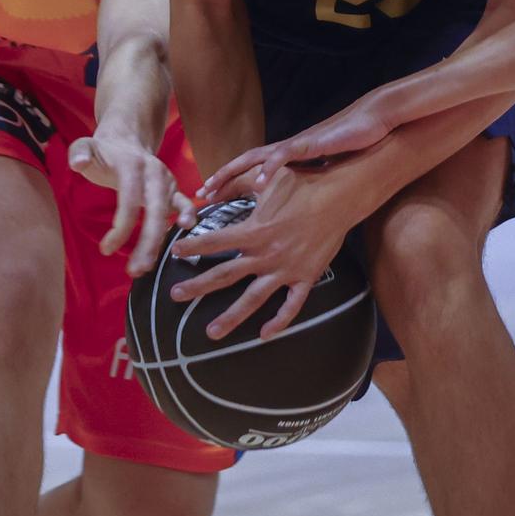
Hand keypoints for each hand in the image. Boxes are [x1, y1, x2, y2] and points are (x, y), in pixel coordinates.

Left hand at [66, 132, 194, 275]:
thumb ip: (78, 153)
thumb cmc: (103, 153)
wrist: (126, 141)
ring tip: (145, 267)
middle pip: (156, 209)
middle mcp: (154, 172)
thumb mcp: (85, 147)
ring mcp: (166, 180)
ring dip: (159, 241)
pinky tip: (184, 231)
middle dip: (148, 242)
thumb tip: (78, 164)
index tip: (106, 250)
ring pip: (167, 213)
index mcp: (133, 164)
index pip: (130, 198)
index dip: (121, 226)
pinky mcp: (172, 189)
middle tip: (134, 271)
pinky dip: (187, 216)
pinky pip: (183, 203)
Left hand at [169, 158, 371, 341]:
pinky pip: (291, 306)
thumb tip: (211, 188)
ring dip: (230, 317)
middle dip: (197, 287)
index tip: (174, 253)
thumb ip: (236, 185)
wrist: (339, 197)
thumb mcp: (265, 179)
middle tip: (175, 295)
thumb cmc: (302, 183)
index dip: (192, 247)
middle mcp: (265, 255)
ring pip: (253, 299)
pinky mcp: (305, 278)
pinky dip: (278, 322)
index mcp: (254, 231)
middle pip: (225, 275)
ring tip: (210, 332)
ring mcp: (285, 270)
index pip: (214, 242)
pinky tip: (264, 335)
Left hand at [197, 96, 398, 202]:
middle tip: (200, 194)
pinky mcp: (310, 143)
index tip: (209, 198)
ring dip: (233, 172)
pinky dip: (270, 168)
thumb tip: (298, 205)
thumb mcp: (325, 170)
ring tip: (215, 188)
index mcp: (288, 158)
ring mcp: (296, 145)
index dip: (229, 183)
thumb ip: (308, 182)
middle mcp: (286, 150)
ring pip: (256, 157)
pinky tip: (260, 182)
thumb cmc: (352, 145)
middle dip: (221, 178)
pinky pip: (285, 155)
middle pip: (244, 163)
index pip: (251, 170)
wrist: (373, 123)